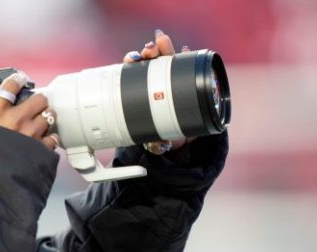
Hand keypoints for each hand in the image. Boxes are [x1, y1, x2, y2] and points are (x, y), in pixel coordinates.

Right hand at [0, 72, 59, 151]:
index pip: (11, 85)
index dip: (18, 79)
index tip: (20, 81)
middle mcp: (16, 120)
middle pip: (39, 98)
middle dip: (37, 101)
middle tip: (32, 107)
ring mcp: (30, 135)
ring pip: (49, 116)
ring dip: (45, 119)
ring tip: (37, 127)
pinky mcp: (40, 150)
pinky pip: (52, 138)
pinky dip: (48, 139)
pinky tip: (40, 143)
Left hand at [123, 29, 193, 154]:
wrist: (177, 135)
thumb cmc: (160, 132)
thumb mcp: (155, 140)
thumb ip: (156, 143)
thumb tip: (158, 146)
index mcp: (138, 90)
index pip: (132, 71)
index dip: (131, 62)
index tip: (131, 59)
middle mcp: (152, 80)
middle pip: (148, 60)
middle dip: (148, 51)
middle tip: (150, 49)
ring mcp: (169, 77)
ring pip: (165, 58)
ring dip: (164, 47)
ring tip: (163, 41)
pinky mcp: (185, 78)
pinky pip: (185, 65)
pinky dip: (185, 56)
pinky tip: (184, 50)